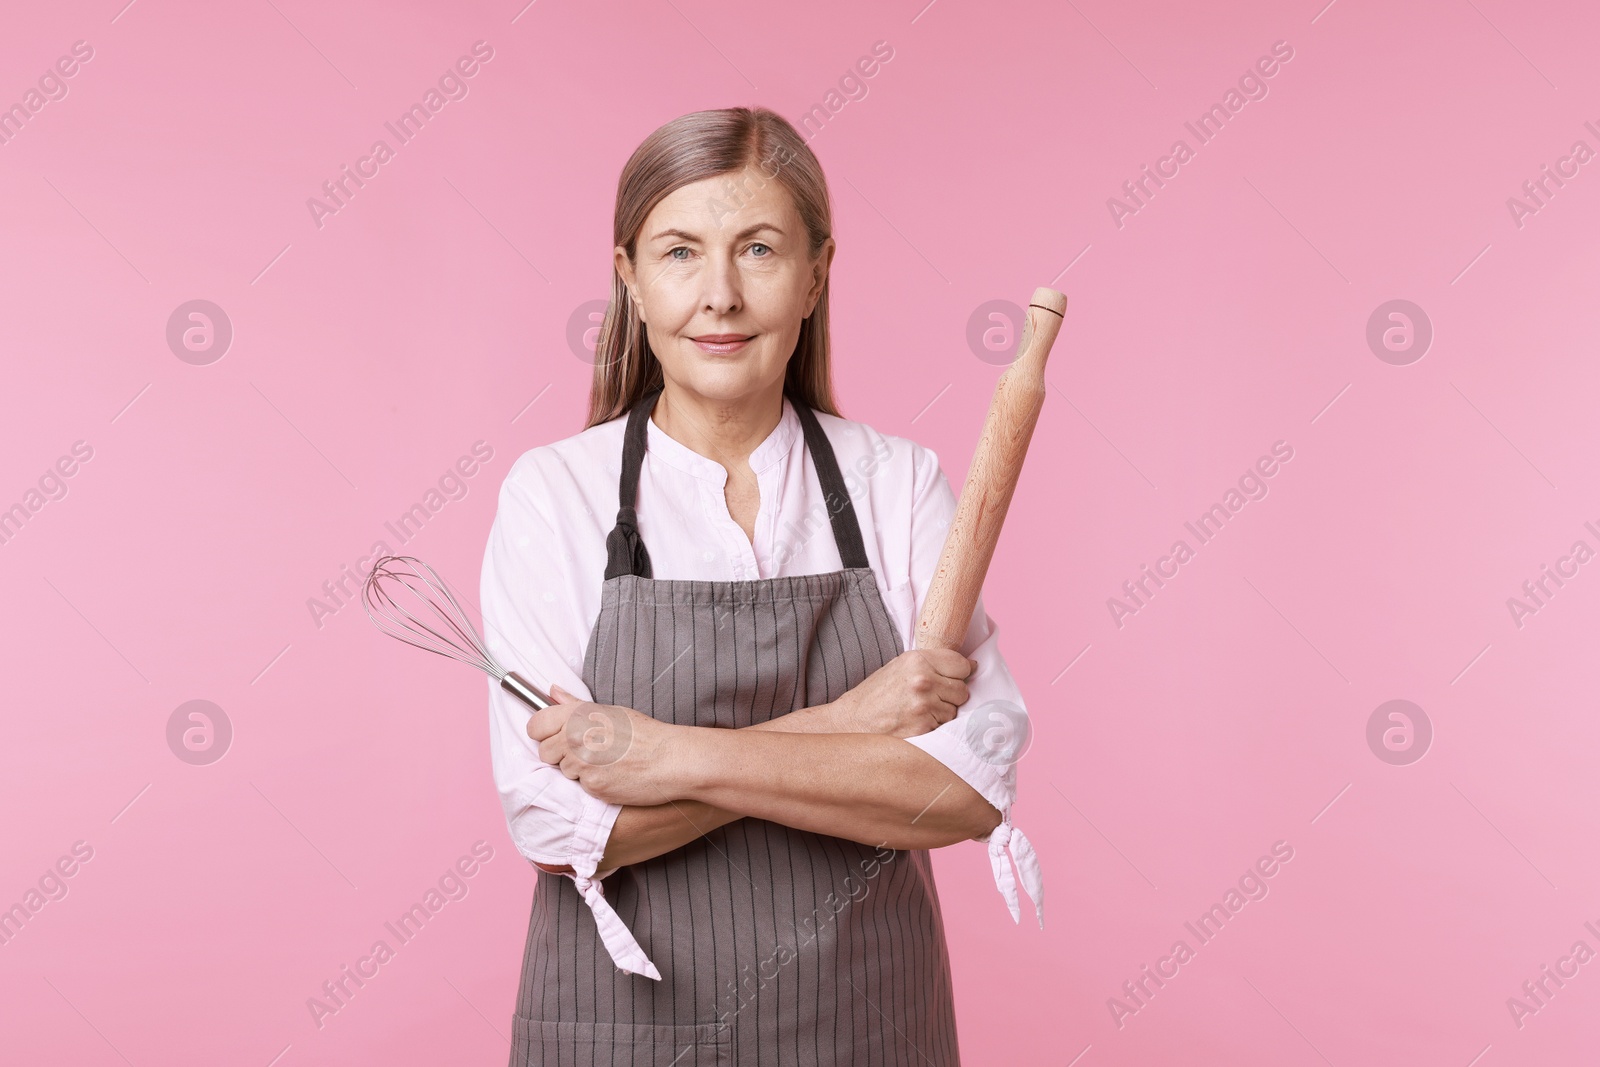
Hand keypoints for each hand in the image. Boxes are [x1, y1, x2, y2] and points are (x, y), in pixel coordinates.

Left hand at [526, 685, 682, 806]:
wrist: (670, 759)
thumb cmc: (644, 734)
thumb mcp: (610, 711)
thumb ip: (575, 705)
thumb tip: (552, 691)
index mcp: (578, 715)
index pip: (535, 726)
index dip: (542, 732)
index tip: (553, 735)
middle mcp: (575, 738)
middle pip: (544, 752)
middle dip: (560, 754)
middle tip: (587, 751)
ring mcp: (582, 764)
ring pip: (563, 771)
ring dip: (578, 769)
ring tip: (605, 762)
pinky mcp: (591, 787)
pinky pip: (581, 787)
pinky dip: (593, 783)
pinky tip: (612, 775)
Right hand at [831, 649, 976, 737]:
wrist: (851, 722)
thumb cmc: (876, 695)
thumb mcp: (900, 667)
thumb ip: (933, 664)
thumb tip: (972, 666)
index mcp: (917, 660)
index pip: (961, 664)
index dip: (960, 673)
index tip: (955, 678)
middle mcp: (923, 680)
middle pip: (963, 689)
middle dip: (951, 696)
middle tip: (929, 699)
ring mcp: (924, 706)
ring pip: (955, 711)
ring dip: (943, 714)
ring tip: (919, 712)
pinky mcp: (923, 728)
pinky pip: (944, 727)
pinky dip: (934, 728)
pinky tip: (916, 723)